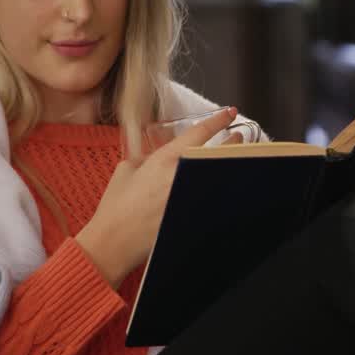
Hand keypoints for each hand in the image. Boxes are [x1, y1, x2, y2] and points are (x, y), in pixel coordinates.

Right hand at [77, 106, 237, 286]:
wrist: (114, 241)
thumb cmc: (116, 206)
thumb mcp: (127, 170)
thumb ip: (145, 157)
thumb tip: (155, 156)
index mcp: (166, 158)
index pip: (200, 132)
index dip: (219, 120)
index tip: (230, 113)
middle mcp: (184, 175)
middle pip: (219, 153)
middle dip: (233, 142)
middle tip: (239, 136)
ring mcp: (192, 196)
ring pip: (220, 175)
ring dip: (230, 165)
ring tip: (238, 159)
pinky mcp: (196, 217)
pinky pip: (215, 199)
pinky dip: (222, 191)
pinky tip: (228, 189)